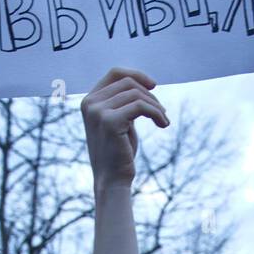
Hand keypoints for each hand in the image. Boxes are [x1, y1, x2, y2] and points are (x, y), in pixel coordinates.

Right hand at [81, 67, 168, 189]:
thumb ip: (122, 103)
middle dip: (150, 95)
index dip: (137, 75)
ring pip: (136, 94)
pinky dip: (156, 113)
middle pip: (128, 82)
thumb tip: (142, 83)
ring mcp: (98, 112)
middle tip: (162, 112)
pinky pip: (140, 106)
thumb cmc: (118, 154)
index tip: (154, 85)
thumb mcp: (119, 122)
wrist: (112, 181)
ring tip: (164, 121)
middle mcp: (90, 104)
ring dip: (156, 106)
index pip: (114, 73)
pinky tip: (163, 124)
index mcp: (89, 101)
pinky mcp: (110, 121)